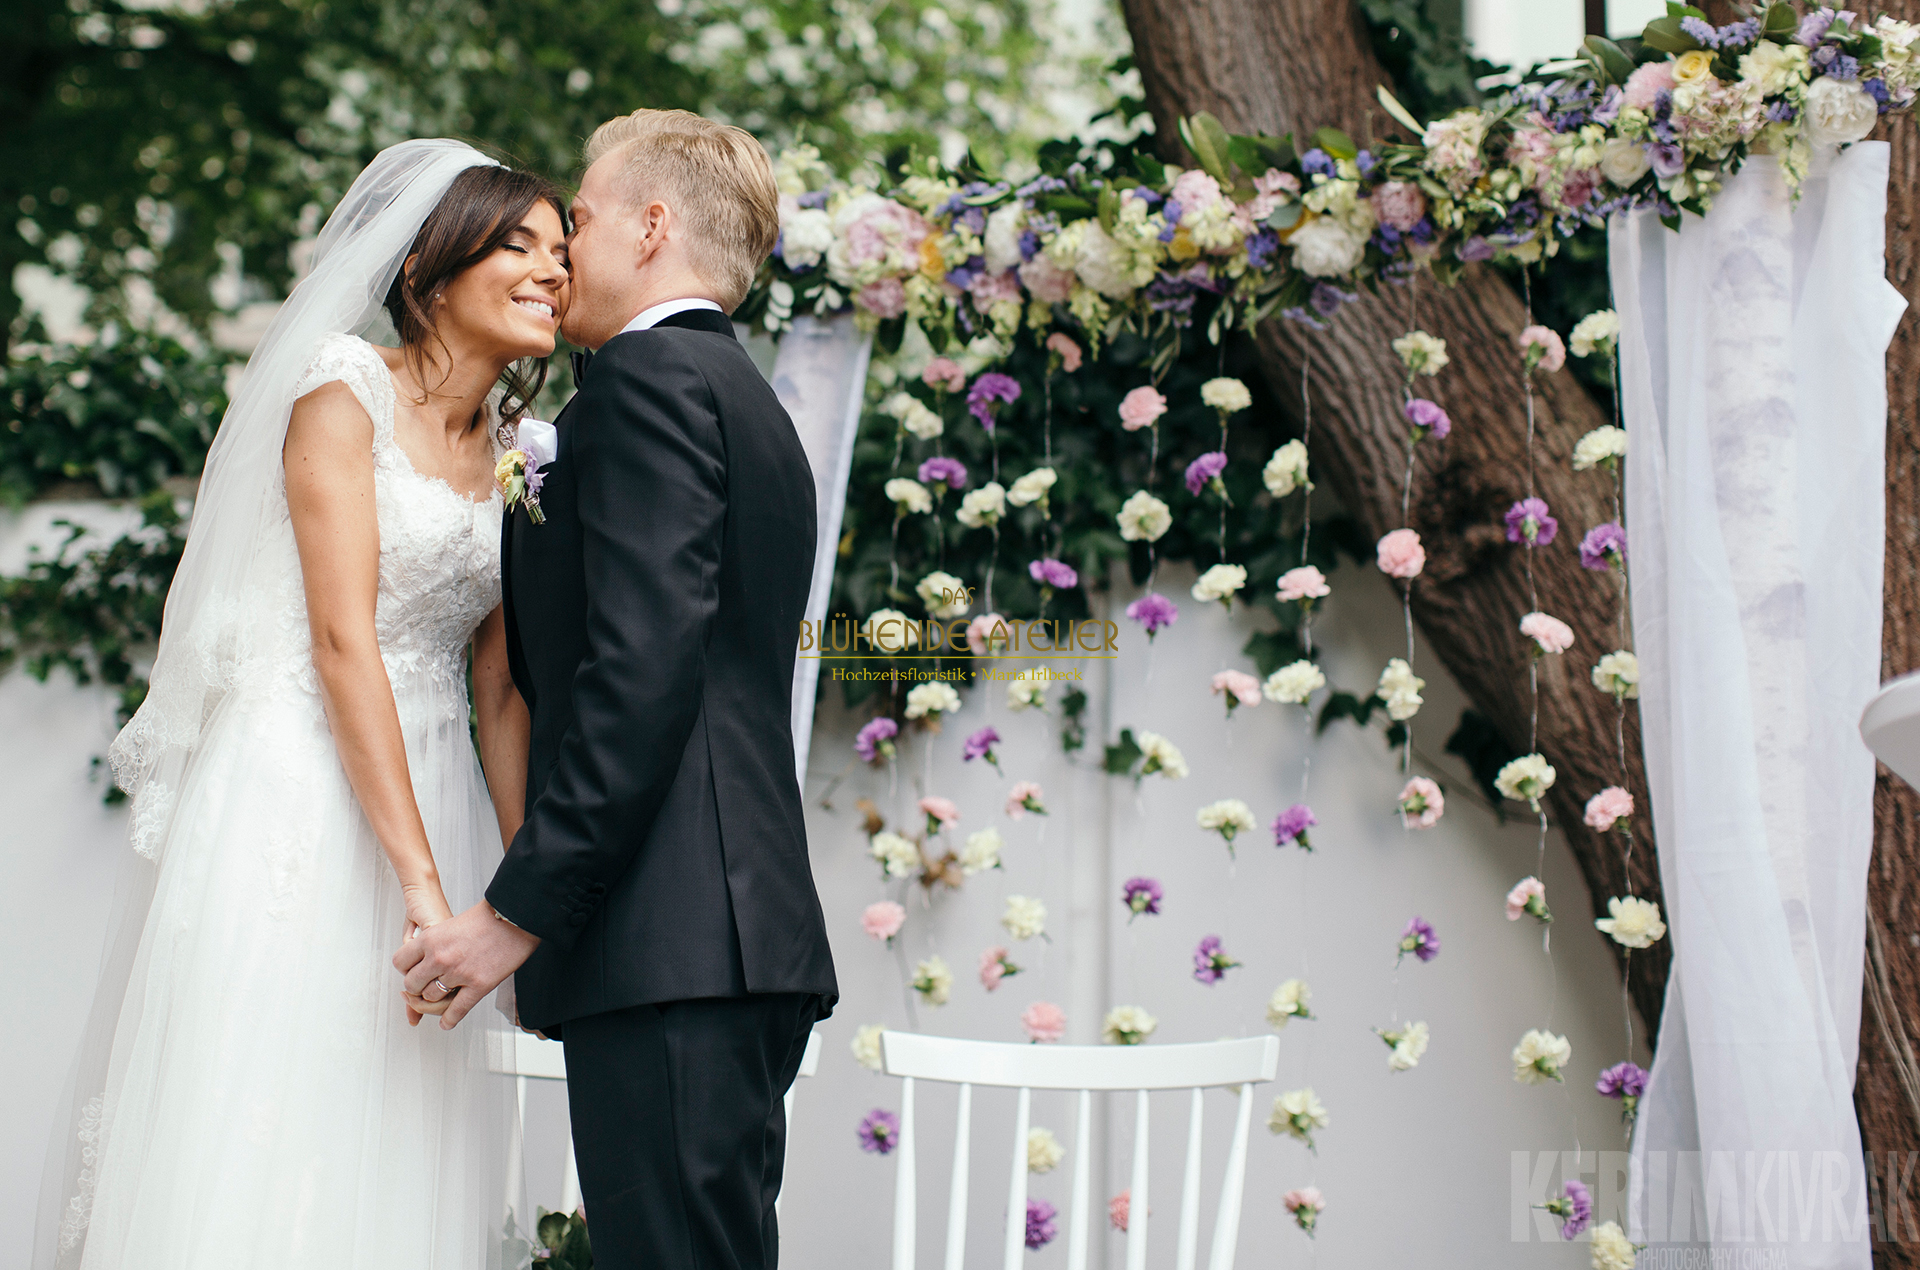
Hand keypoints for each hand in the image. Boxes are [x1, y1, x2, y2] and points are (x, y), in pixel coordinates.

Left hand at [393, 900, 540, 1029]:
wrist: (516, 917)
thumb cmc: (489, 916)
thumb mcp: (451, 923)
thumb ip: (436, 941)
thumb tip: (427, 957)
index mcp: (431, 938)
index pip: (400, 962)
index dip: (406, 968)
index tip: (412, 970)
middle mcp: (440, 958)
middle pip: (412, 985)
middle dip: (417, 987)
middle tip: (424, 986)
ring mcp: (459, 974)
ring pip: (432, 999)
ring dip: (435, 1000)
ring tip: (441, 997)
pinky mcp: (479, 986)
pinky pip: (457, 1010)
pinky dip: (449, 1019)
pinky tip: (446, 1022)